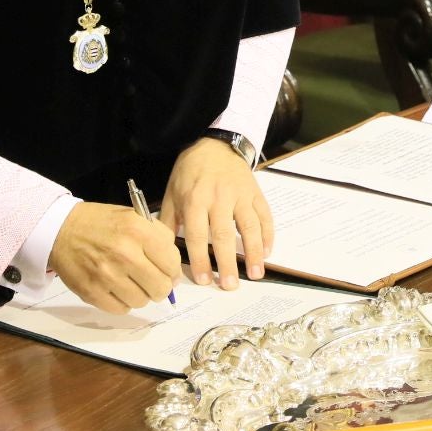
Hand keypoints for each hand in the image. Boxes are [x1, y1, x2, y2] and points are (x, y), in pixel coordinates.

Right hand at [48, 202, 179, 313]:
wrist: (60, 229)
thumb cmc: (100, 223)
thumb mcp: (133, 217)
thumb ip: (158, 237)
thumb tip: (173, 267)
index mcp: (138, 230)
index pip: (172, 262)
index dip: (173, 270)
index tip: (168, 271)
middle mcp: (124, 254)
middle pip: (161, 287)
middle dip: (161, 286)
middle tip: (153, 281)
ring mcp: (107, 275)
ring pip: (142, 301)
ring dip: (141, 295)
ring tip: (132, 283)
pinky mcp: (92, 292)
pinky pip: (121, 309)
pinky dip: (123, 302)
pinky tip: (117, 289)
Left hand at [160, 139, 272, 289]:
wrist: (216, 144)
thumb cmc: (190, 171)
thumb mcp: (172, 192)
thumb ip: (168, 222)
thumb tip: (163, 252)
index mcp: (195, 199)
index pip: (197, 235)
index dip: (201, 260)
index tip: (205, 280)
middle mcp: (219, 198)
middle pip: (223, 235)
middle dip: (227, 263)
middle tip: (230, 286)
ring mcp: (240, 195)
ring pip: (249, 226)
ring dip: (254, 252)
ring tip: (255, 274)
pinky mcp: (255, 192)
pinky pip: (265, 215)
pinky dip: (268, 234)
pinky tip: (267, 252)